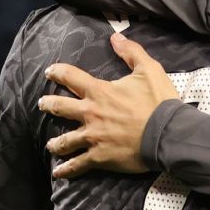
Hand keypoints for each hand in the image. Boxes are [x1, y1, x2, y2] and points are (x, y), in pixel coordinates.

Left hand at [38, 33, 178, 178]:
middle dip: (49, 104)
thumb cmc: (159, 102)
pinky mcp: (99, 157)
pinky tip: (58, 173)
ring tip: (50, 145)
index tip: (49, 72)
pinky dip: (66, 170)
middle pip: (61, 107)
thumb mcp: (149, 70)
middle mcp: (90, 113)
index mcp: (100, 92)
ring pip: (65, 140)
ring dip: (56, 142)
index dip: (58, 72)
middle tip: (42, 104)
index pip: (71, 77)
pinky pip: (78, 164)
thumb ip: (131, 52)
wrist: (167, 134)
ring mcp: (93, 137)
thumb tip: (115, 36)